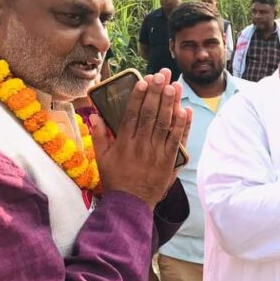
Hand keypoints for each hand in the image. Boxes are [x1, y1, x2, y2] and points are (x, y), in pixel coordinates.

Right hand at [91, 71, 191, 208]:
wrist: (130, 205)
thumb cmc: (116, 180)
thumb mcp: (102, 158)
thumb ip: (98, 136)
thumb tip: (94, 115)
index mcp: (124, 143)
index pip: (132, 115)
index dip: (138, 97)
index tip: (143, 81)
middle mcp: (141, 146)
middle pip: (150, 115)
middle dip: (156, 93)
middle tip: (162, 75)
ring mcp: (157, 154)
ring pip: (165, 125)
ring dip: (170, 104)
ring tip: (175, 86)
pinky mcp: (170, 162)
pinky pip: (177, 141)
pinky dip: (182, 126)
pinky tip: (186, 110)